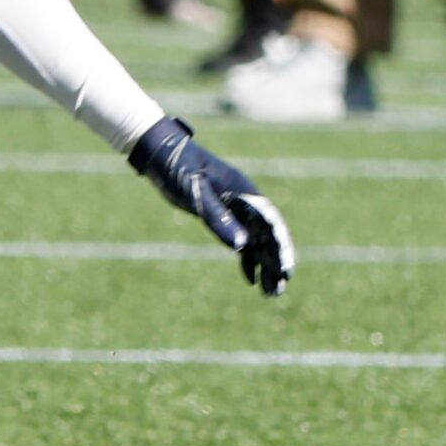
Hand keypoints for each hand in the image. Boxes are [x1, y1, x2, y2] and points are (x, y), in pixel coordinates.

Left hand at [127, 115, 293, 296]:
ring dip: (265, 266)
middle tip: (279, 290)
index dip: (281, 247)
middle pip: (268, 236)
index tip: (286, 269)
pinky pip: (242, 240)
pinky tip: (250, 279)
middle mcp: (245, 201)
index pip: (271, 223)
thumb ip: (217, 217)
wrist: (160, 152)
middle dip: (276, 263)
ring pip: (257, 241)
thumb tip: (241, 247)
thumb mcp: (195, 193)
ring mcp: (236, 209)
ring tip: (270, 293)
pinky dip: (247, 259)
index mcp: (244, 192)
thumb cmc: (178, 168)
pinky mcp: (223, 215)